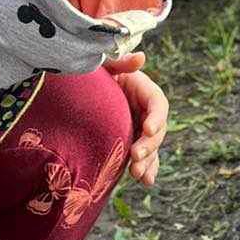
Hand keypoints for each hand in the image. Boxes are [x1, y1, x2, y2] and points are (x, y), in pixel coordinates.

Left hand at [105, 52, 168, 187]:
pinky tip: (145, 181)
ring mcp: (140, 128)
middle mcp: (146, 111)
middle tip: (136, 156)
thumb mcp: (104, 64)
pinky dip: (146, 169)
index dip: (156, 117)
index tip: (148, 129)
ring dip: (148, 162)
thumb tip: (141, 57)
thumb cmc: (94, 73)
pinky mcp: (133, 141)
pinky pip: (143, 157)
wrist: (81, 90)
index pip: (158, 104)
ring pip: (152, 147)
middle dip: (149, 145)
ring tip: (138, 174)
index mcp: (144, 90)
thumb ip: (120, 62)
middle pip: (157, 130)